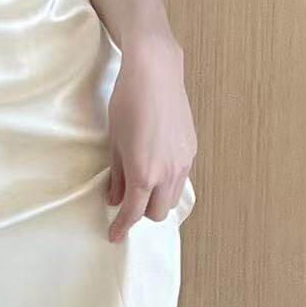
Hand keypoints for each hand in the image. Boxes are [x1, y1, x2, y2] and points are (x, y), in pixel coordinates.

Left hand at [105, 37, 196, 242]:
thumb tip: (114, 198)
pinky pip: (181, 177)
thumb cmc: (127, 102)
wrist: (155, 72)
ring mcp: (183, 161)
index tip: (114, 235)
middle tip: (128, 200)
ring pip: (173, 198)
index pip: (134, 212)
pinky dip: (169, 181)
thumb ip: (117, 174)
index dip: (121, 226)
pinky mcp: (191, 148)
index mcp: (144, 173)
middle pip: (158, 213)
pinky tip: (157, 165)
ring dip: (158, 198)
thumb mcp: (114, 140)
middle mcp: (168, 173)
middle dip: (142, 213)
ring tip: (144, 183)